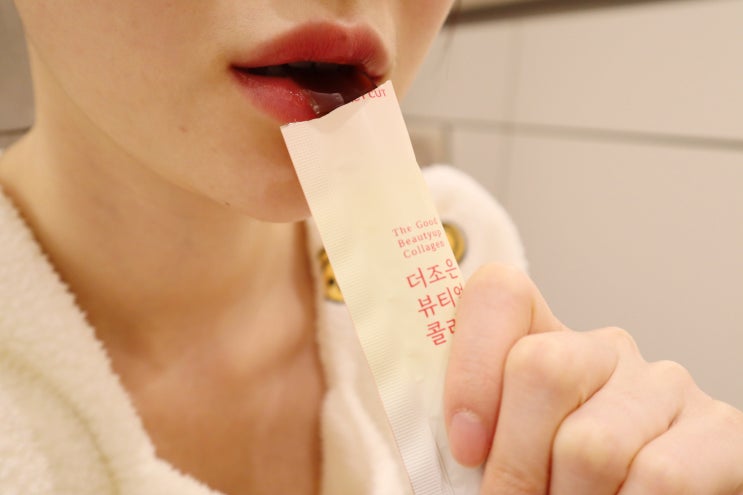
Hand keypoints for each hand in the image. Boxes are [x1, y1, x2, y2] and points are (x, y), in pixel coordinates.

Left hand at [445, 263, 742, 493]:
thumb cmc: (562, 478)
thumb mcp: (513, 448)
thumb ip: (481, 436)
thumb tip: (453, 454)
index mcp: (544, 340)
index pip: (500, 293)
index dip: (470, 364)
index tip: (465, 447)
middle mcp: (605, 350)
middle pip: (540, 368)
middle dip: (512, 461)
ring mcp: (664, 386)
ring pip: (590, 442)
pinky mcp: (718, 432)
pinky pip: (659, 478)